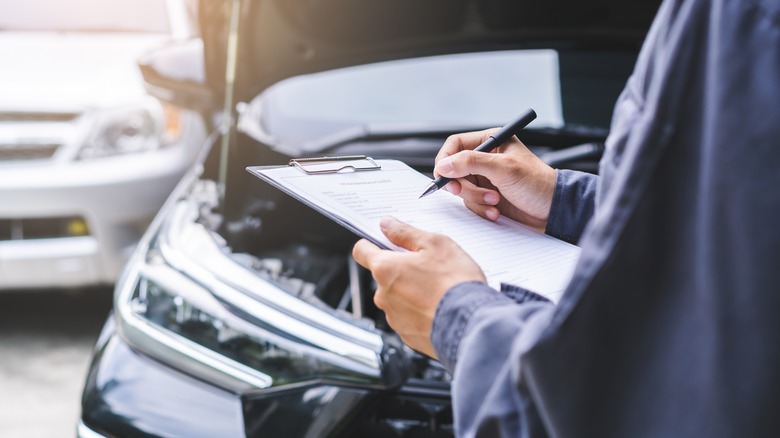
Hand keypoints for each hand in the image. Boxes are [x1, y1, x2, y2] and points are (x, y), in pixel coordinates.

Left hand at [352, 217, 485, 358]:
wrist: (470, 324)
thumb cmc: (455, 282)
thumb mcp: (435, 244)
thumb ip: (406, 233)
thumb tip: (387, 225)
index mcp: (385, 269)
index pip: (361, 251)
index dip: (371, 244)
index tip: (383, 241)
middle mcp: (383, 295)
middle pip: (384, 275)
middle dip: (401, 269)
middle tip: (428, 266)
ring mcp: (394, 317)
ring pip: (397, 297)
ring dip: (411, 292)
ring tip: (438, 289)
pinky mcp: (407, 335)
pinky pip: (409, 317)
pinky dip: (420, 311)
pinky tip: (440, 307)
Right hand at [435, 129, 556, 230]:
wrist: (553, 210)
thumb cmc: (537, 183)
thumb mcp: (503, 169)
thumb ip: (471, 163)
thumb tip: (444, 164)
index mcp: (491, 142)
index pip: (455, 145)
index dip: (445, 159)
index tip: (443, 176)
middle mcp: (485, 158)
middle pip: (454, 169)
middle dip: (462, 184)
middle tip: (462, 192)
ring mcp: (485, 178)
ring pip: (461, 189)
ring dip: (475, 199)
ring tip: (495, 201)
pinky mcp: (486, 196)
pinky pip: (470, 203)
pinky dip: (480, 208)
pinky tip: (496, 211)